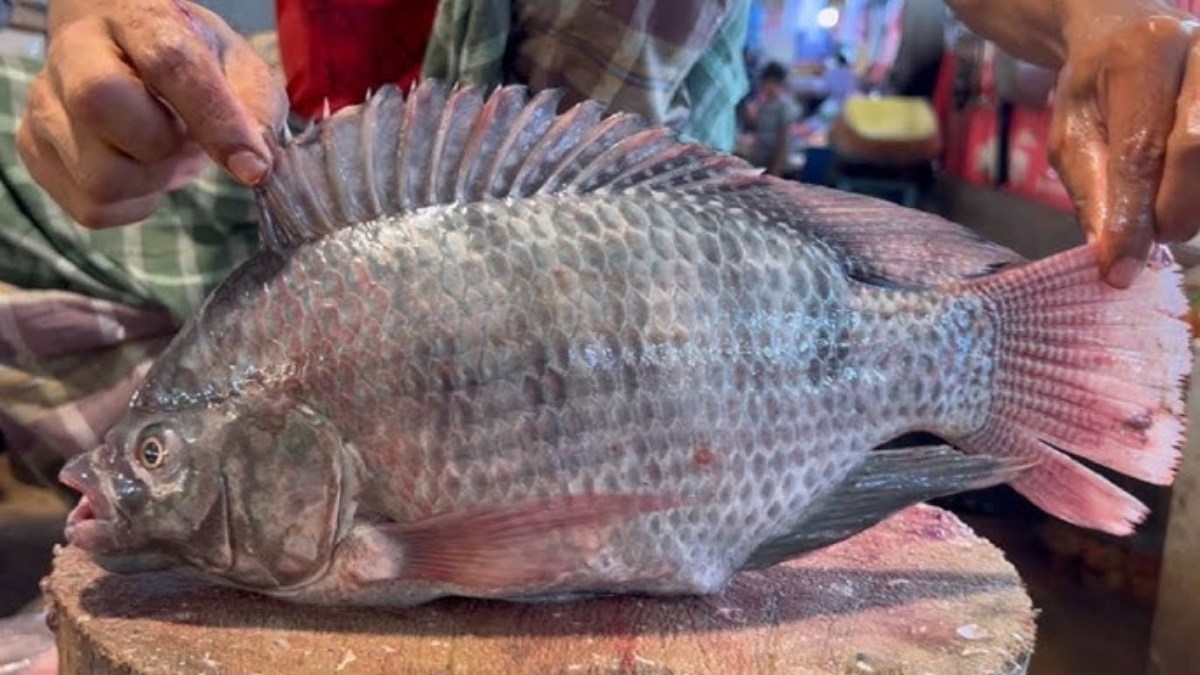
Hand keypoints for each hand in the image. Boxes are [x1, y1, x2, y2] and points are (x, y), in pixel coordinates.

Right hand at [15, 0, 287, 227]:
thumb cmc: (189, 58)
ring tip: (166, 152)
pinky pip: (93, 208)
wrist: (121, 49)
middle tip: (188, 140)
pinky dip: (133, 203)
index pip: (169, 63)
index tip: (253, 167)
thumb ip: (255, 106)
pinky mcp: (35, 150)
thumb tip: (259, 164)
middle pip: (103, 108)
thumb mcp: (235, 65)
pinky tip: (141, 170)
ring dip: (154, 182)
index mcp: (138, 20)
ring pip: (101, 177)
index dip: (216, 120)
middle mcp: (76, 54)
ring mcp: (46, 104)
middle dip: (165, 146)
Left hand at [1051, 2, 1199, 286]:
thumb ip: (1089, 191)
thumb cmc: (1095, 89)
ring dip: (1194, 205)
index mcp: (1142, 54)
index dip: (1131, 217)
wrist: (1127, 32)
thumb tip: (1110, 255)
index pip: (1140, 150)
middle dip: (1170, 212)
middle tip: (1149, 242)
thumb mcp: (1071, 134)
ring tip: (1165, 219)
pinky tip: (1184, 198)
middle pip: (1195, 150)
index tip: (1119, 271)